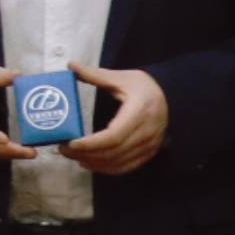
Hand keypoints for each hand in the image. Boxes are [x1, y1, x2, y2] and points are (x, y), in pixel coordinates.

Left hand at [62, 60, 171, 175]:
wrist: (171, 98)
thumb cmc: (145, 87)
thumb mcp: (121, 77)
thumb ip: (95, 75)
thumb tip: (70, 65)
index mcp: (139, 112)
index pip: (113, 135)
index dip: (91, 144)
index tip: (70, 143)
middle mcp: (146, 133)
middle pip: (113, 152)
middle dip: (86, 154)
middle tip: (63, 149)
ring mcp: (149, 146)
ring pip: (118, 163)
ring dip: (93, 163)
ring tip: (72, 156)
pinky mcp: (148, 154)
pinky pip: (126, 167)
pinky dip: (106, 169)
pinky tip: (89, 163)